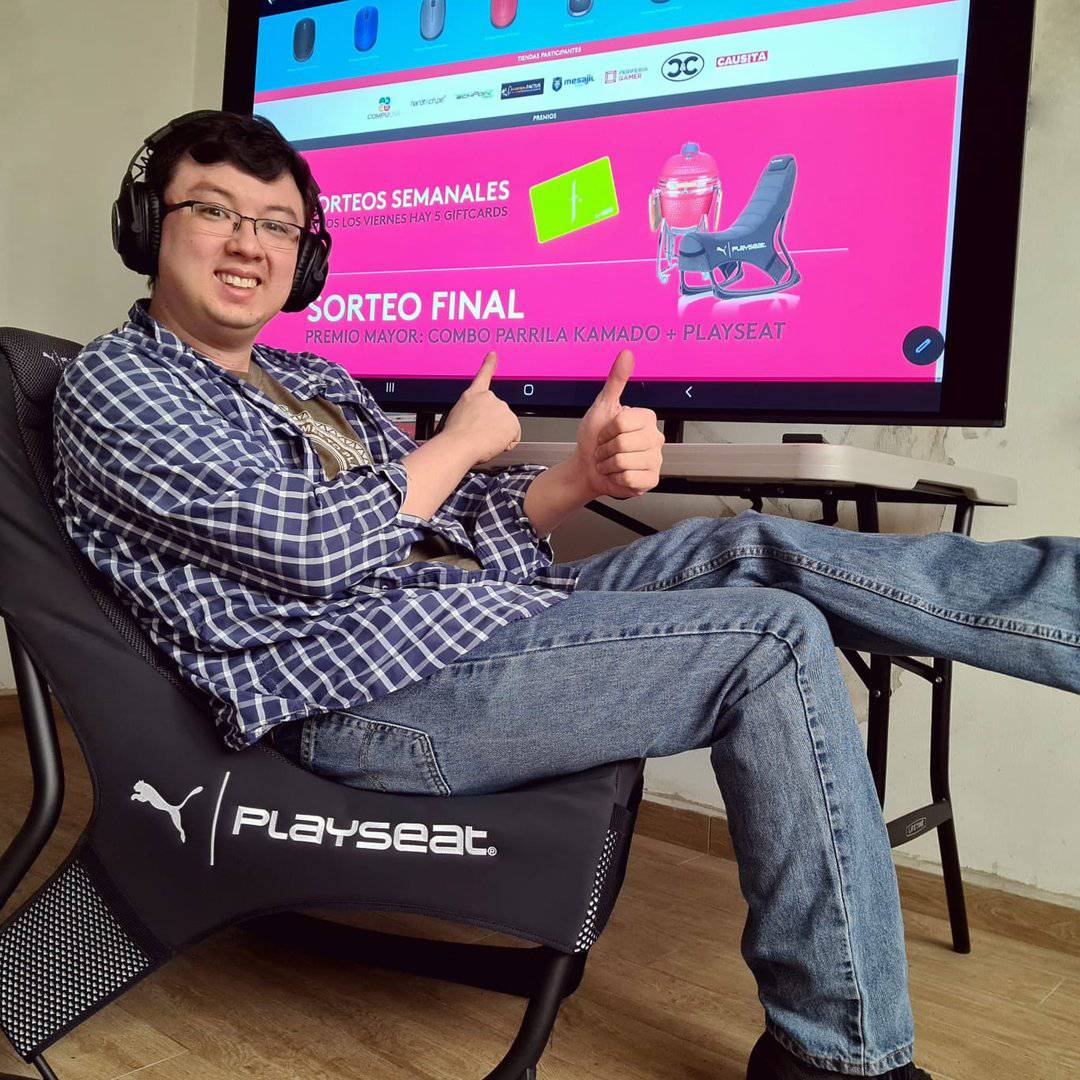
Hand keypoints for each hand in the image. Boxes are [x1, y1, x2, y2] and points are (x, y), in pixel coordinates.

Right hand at [438, 352, 521, 466]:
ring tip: (483, 439)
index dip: (489, 364)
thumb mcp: (458, 415)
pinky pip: (512, 437)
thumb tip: (475, 422)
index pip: (483, 375)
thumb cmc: (455, 436)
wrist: (460, 445)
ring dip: (498, 434)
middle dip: (493, 424)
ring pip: (505, 426)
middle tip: (479, 434)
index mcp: (473, 395)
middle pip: (497, 413)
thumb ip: (471, 412)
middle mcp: (490, 398)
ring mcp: (502, 408)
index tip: (493, 354)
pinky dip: (506, 442)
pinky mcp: (512, 421)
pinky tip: (493, 442)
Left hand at [573, 350, 663, 499]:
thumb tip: (627, 353)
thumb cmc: (594, 438)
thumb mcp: (603, 406)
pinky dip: (616, 478)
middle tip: (605, 449)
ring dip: (608, 464)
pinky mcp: (652, 479)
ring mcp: (655, 460)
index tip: (605, 433)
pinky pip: (629, 478)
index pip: (623, 423)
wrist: (588, 467)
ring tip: (610, 461)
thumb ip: (616, 380)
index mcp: (647, 419)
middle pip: (622, 443)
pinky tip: (617, 474)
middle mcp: (655, 438)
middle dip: (604, 449)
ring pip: (624, 462)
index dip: (606, 430)